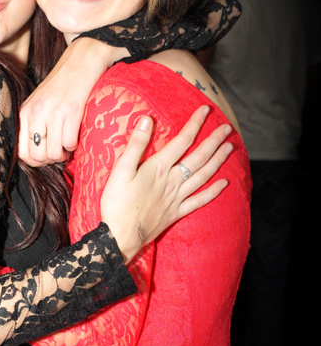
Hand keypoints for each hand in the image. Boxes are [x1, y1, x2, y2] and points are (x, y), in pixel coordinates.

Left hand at [18, 37, 125, 165]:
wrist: (81, 61)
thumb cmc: (62, 85)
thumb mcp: (39, 103)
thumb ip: (34, 124)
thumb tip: (37, 153)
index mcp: (25, 112)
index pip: (21, 152)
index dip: (35, 162)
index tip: (46, 157)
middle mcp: (36, 113)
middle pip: (37, 156)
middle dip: (50, 160)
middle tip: (59, 152)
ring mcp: (53, 112)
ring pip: (54, 153)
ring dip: (64, 154)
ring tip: (68, 144)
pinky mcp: (71, 111)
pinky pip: (69, 143)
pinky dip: (74, 145)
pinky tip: (76, 135)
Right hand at [100, 105, 232, 262]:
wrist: (120, 236)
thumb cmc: (116, 202)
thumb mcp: (120, 170)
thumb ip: (136, 144)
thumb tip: (147, 119)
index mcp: (159, 168)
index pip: (182, 140)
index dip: (195, 124)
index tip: (206, 109)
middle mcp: (173, 181)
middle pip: (199, 157)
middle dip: (214, 140)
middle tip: (228, 128)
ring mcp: (177, 197)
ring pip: (203, 175)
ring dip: (218, 161)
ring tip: (230, 148)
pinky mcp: (176, 212)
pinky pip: (199, 200)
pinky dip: (213, 192)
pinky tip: (224, 184)